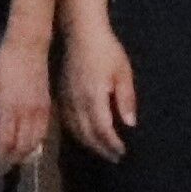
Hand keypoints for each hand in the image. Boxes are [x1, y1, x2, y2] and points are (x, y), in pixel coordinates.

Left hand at [0, 33, 52, 173]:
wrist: (29, 47)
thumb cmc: (3, 63)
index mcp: (11, 108)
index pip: (7, 141)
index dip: (0, 157)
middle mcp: (28, 113)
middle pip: (22, 146)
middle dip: (11, 161)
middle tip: (1, 169)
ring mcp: (40, 111)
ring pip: (35, 142)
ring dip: (24, 155)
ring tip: (13, 161)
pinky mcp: (47, 107)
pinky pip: (43, 133)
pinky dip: (35, 144)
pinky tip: (28, 147)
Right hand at [61, 16, 136, 159]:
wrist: (82, 33)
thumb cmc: (107, 51)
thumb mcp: (123, 72)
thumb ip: (126, 99)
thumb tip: (129, 124)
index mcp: (94, 97)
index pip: (103, 129)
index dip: (112, 144)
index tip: (122, 152)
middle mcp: (77, 102)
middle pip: (88, 134)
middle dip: (102, 148)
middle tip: (114, 158)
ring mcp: (66, 99)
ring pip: (75, 130)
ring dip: (89, 144)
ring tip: (102, 151)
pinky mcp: (61, 95)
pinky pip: (66, 122)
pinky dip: (76, 134)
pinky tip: (84, 136)